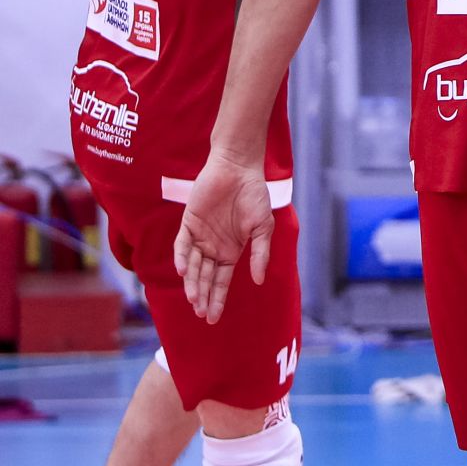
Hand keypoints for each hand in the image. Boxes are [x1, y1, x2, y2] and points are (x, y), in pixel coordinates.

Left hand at [172, 154, 273, 324]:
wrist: (239, 169)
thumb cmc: (254, 196)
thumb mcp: (263, 227)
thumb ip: (260, 253)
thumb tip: (259, 281)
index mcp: (231, 251)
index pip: (221, 280)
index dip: (217, 299)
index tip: (213, 318)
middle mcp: (213, 247)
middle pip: (205, 278)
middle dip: (204, 297)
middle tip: (202, 315)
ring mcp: (200, 236)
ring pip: (193, 265)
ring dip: (193, 282)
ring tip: (194, 299)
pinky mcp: (188, 223)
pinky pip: (182, 245)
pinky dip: (183, 258)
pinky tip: (185, 271)